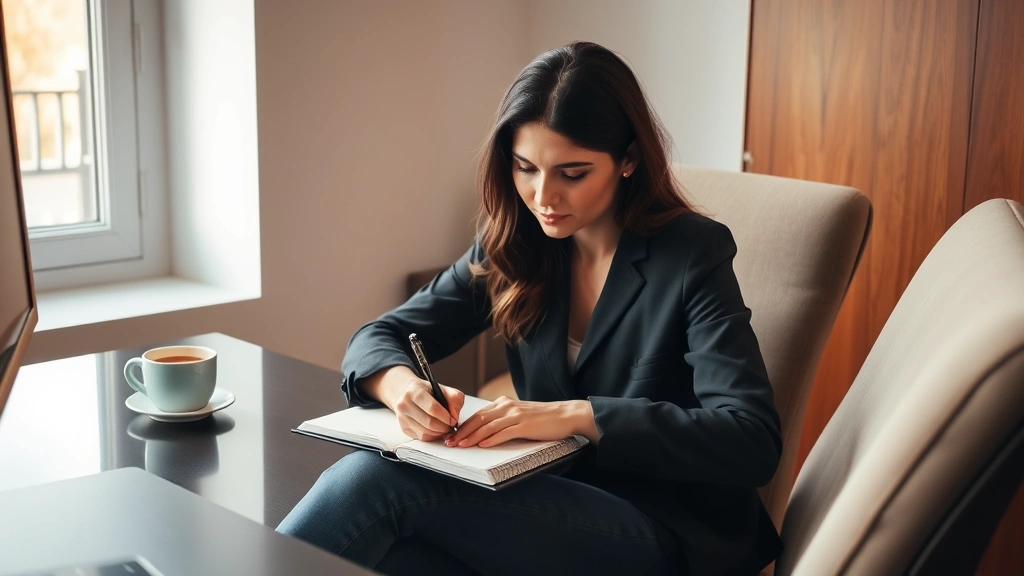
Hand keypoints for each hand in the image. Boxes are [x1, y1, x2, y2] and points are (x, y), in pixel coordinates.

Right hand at [385, 375, 464, 441]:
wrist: (405, 392)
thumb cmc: (426, 391)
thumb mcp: (442, 388)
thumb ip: (454, 399)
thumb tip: (455, 417)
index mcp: (415, 392)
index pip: (432, 408)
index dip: (446, 417)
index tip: (453, 420)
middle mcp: (405, 405)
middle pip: (429, 423)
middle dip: (444, 427)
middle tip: (451, 425)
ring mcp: (403, 418)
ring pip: (425, 433)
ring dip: (439, 433)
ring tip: (444, 427)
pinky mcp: (404, 428)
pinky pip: (421, 438)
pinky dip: (432, 436)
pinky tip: (436, 429)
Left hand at [445, 396, 593, 447]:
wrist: (565, 415)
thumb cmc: (542, 418)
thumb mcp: (519, 415)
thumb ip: (503, 420)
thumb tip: (485, 433)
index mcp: (504, 404)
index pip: (478, 415)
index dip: (463, 426)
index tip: (452, 435)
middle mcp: (507, 407)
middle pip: (479, 420)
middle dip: (462, 432)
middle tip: (450, 442)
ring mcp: (516, 415)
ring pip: (488, 426)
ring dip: (472, 437)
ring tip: (461, 446)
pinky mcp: (525, 425)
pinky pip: (504, 433)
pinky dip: (491, 439)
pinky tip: (482, 445)